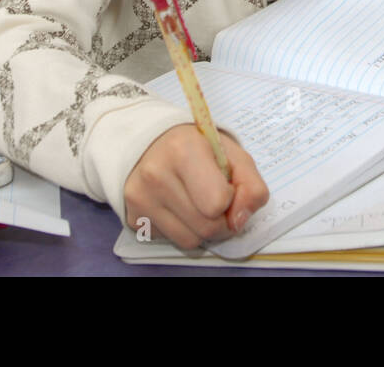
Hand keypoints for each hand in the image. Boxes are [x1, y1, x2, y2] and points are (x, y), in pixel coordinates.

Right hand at [124, 124, 267, 250]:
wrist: (152, 142)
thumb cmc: (198, 147)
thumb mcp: (233, 155)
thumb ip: (251, 186)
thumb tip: (239, 221)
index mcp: (183, 150)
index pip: (217, 202)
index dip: (230, 198)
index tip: (224, 185)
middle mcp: (155, 174)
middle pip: (207, 227)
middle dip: (220, 220)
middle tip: (215, 200)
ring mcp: (139, 198)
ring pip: (189, 241)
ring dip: (201, 229)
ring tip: (196, 202)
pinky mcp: (132, 217)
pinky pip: (170, 240)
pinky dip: (181, 229)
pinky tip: (176, 206)